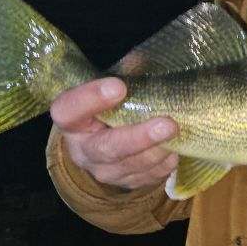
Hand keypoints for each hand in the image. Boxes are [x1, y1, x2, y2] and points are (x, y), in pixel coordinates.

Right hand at [51, 77, 177, 189]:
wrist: (105, 146)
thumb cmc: (109, 110)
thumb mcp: (108, 90)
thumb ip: (123, 75)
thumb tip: (140, 61)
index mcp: (71, 122)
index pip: (68, 111)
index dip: (90, 99)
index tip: (118, 87)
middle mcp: (83, 151)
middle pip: (107, 148)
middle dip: (140, 137)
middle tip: (168, 124)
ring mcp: (105, 172)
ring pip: (134, 165)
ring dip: (159, 149)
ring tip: (178, 132)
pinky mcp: (127, 184)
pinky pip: (150, 176)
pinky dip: (166, 162)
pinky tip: (175, 147)